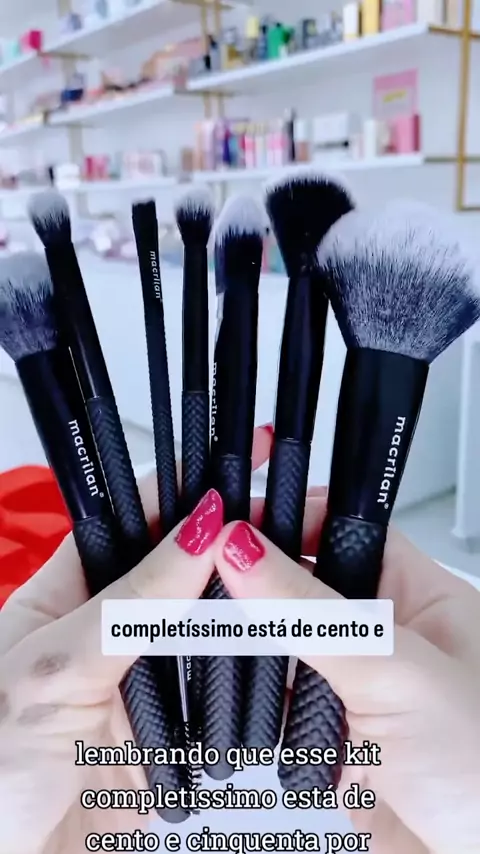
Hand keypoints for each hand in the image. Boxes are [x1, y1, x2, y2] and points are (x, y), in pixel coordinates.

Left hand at [0, 426, 271, 853]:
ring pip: (213, 625)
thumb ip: (131, 604)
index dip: (182, 488)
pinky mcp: (175, 730)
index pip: (132, 518)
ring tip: (298, 578)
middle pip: (182, 568)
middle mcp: (111, 629)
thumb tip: (201, 531)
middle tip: (288, 523)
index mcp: (68, 595)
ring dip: (249, 609)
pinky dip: (257, 672)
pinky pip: (226, 688)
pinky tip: (286, 651)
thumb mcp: (54, 672)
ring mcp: (146, 678)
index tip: (237, 467)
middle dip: (231, 546)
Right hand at [214, 492, 479, 853]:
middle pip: (306, 587)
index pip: (345, 531)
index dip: (290, 519)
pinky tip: (225, 692)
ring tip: (200, 631)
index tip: (232, 523)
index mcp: (421, 597)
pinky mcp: (336, 738)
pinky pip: (280, 704)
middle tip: (199, 575)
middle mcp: (388, 637)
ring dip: (248, 645)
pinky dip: (251, 701)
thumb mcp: (396, 675)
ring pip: (285, 646)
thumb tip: (244, 551)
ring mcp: (359, 688)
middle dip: (256, 583)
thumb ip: (314, 615)